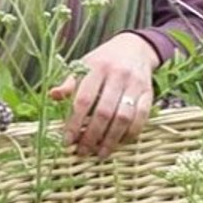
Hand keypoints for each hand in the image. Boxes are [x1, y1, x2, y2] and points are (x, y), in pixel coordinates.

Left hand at [48, 32, 158, 158]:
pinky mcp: (149, 93)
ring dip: (111, 139)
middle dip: (92, 136)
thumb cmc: (103, 60)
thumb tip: (53, 96)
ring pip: (123, 117)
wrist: (135, 48)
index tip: (68, 140)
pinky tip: (119, 144)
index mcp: (96, 67)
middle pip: (103, 112)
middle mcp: (117, 75)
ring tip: (100, 154)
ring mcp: (135, 85)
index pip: (83, 99)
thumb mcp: (83, 65)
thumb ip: (70, 83)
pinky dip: (130, 134)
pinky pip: (141, 118)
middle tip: (82, 152)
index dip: (74, 122)